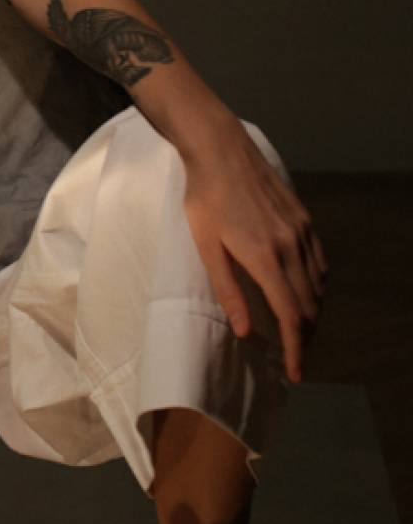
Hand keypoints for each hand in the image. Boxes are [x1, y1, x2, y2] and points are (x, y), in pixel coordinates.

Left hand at [181, 125, 327, 383]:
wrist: (221, 150)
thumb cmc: (204, 199)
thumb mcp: (205, 246)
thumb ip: (227, 290)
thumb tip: (246, 332)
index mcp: (265, 257)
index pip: (291, 315)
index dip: (296, 349)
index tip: (294, 373)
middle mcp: (291, 246)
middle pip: (310, 306)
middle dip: (305, 338)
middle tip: (294, 358)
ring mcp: (302, 231)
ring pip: (319, 286)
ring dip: (313, 314)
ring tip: (299, 332)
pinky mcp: (305, 219)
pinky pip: (320, 263)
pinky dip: (317, 287)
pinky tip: (306, 293)